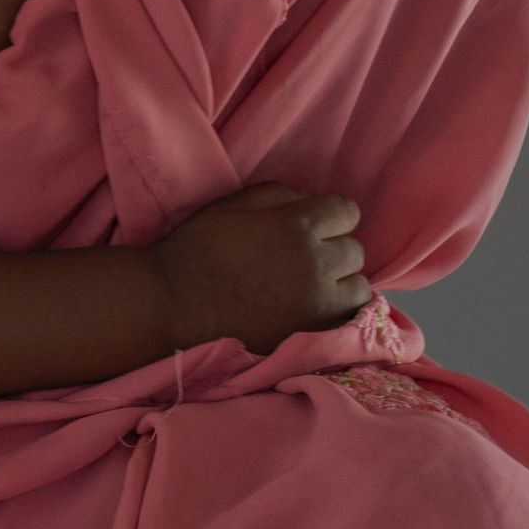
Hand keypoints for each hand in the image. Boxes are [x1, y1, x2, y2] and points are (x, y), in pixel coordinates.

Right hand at [156, 182, 367, 352]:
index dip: (329, 218)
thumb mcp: (232, 205)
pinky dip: (333, 314)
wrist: (169, 305)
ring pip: (358, 287)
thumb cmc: (195, 249)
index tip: (309, 228)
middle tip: (301, 262)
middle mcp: (317, 262)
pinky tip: (309, 311)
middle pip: (354, 251)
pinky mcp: (311, 333)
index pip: (347, 212)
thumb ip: (280, 195)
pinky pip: (345, 319)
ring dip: (339, 285)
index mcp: (298, 224)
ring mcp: (318, 302)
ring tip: (310, 290)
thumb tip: (311, 202)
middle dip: (332, 251)